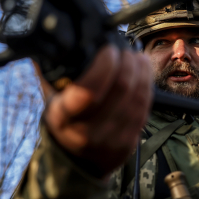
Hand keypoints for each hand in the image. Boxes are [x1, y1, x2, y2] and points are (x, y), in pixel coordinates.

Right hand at [43, 45, 152, 178]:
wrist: (75, 159)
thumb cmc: (65, 119)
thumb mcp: (51, 97)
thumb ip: (53, 69)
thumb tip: (58, 38)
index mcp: (63, 117)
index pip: (89, 90)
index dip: (104, 65)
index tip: (108, 49)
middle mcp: (86, 132)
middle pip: (120, 89)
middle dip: (127, 62)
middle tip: (124, 49)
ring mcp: (110, 140)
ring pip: (137, 97)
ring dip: (140, 70)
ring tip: (135, 56)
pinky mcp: (128, 143)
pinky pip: (144, 108)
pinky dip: (146, 84)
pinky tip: (143, 71)